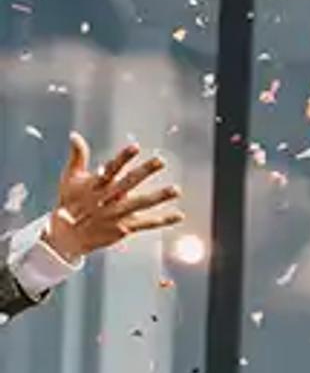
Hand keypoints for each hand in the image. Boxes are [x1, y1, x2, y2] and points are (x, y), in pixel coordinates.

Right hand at [45, 136, 184, 262]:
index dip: (123, 158)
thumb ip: (77, 156)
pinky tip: (179, 215)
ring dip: (159, 197)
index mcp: (95, 185)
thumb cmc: (69, 202)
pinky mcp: (124, 228)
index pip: (111, 168)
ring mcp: (117, 215)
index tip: (135, 147)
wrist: (67, 236)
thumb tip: (75, 135)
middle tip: (160, 161)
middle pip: (129, 183)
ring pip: (141, 204)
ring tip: (177, 190)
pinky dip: (163, 220)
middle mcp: (108, 199)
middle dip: (144, 172)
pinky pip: (146, 224)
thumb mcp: (69, 178)